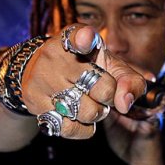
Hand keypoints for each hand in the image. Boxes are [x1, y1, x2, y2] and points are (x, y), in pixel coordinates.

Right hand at [21, 24, 147, 138]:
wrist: (37, 72)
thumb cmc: (83, 68)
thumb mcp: (109, 65)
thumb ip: (130, 80)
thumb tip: (124, 104)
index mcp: (75, 38)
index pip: (79, 36)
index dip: (84, 38)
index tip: (86, 38)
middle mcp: (56, 55)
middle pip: (102, 89)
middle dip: (108, 97)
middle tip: (100, 92)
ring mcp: (43, 79)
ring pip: (87, 112)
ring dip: (95, 114)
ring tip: (87, 103)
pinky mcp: (34, 101)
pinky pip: (70, 128)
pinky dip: (82, 128)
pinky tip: (76, 116)